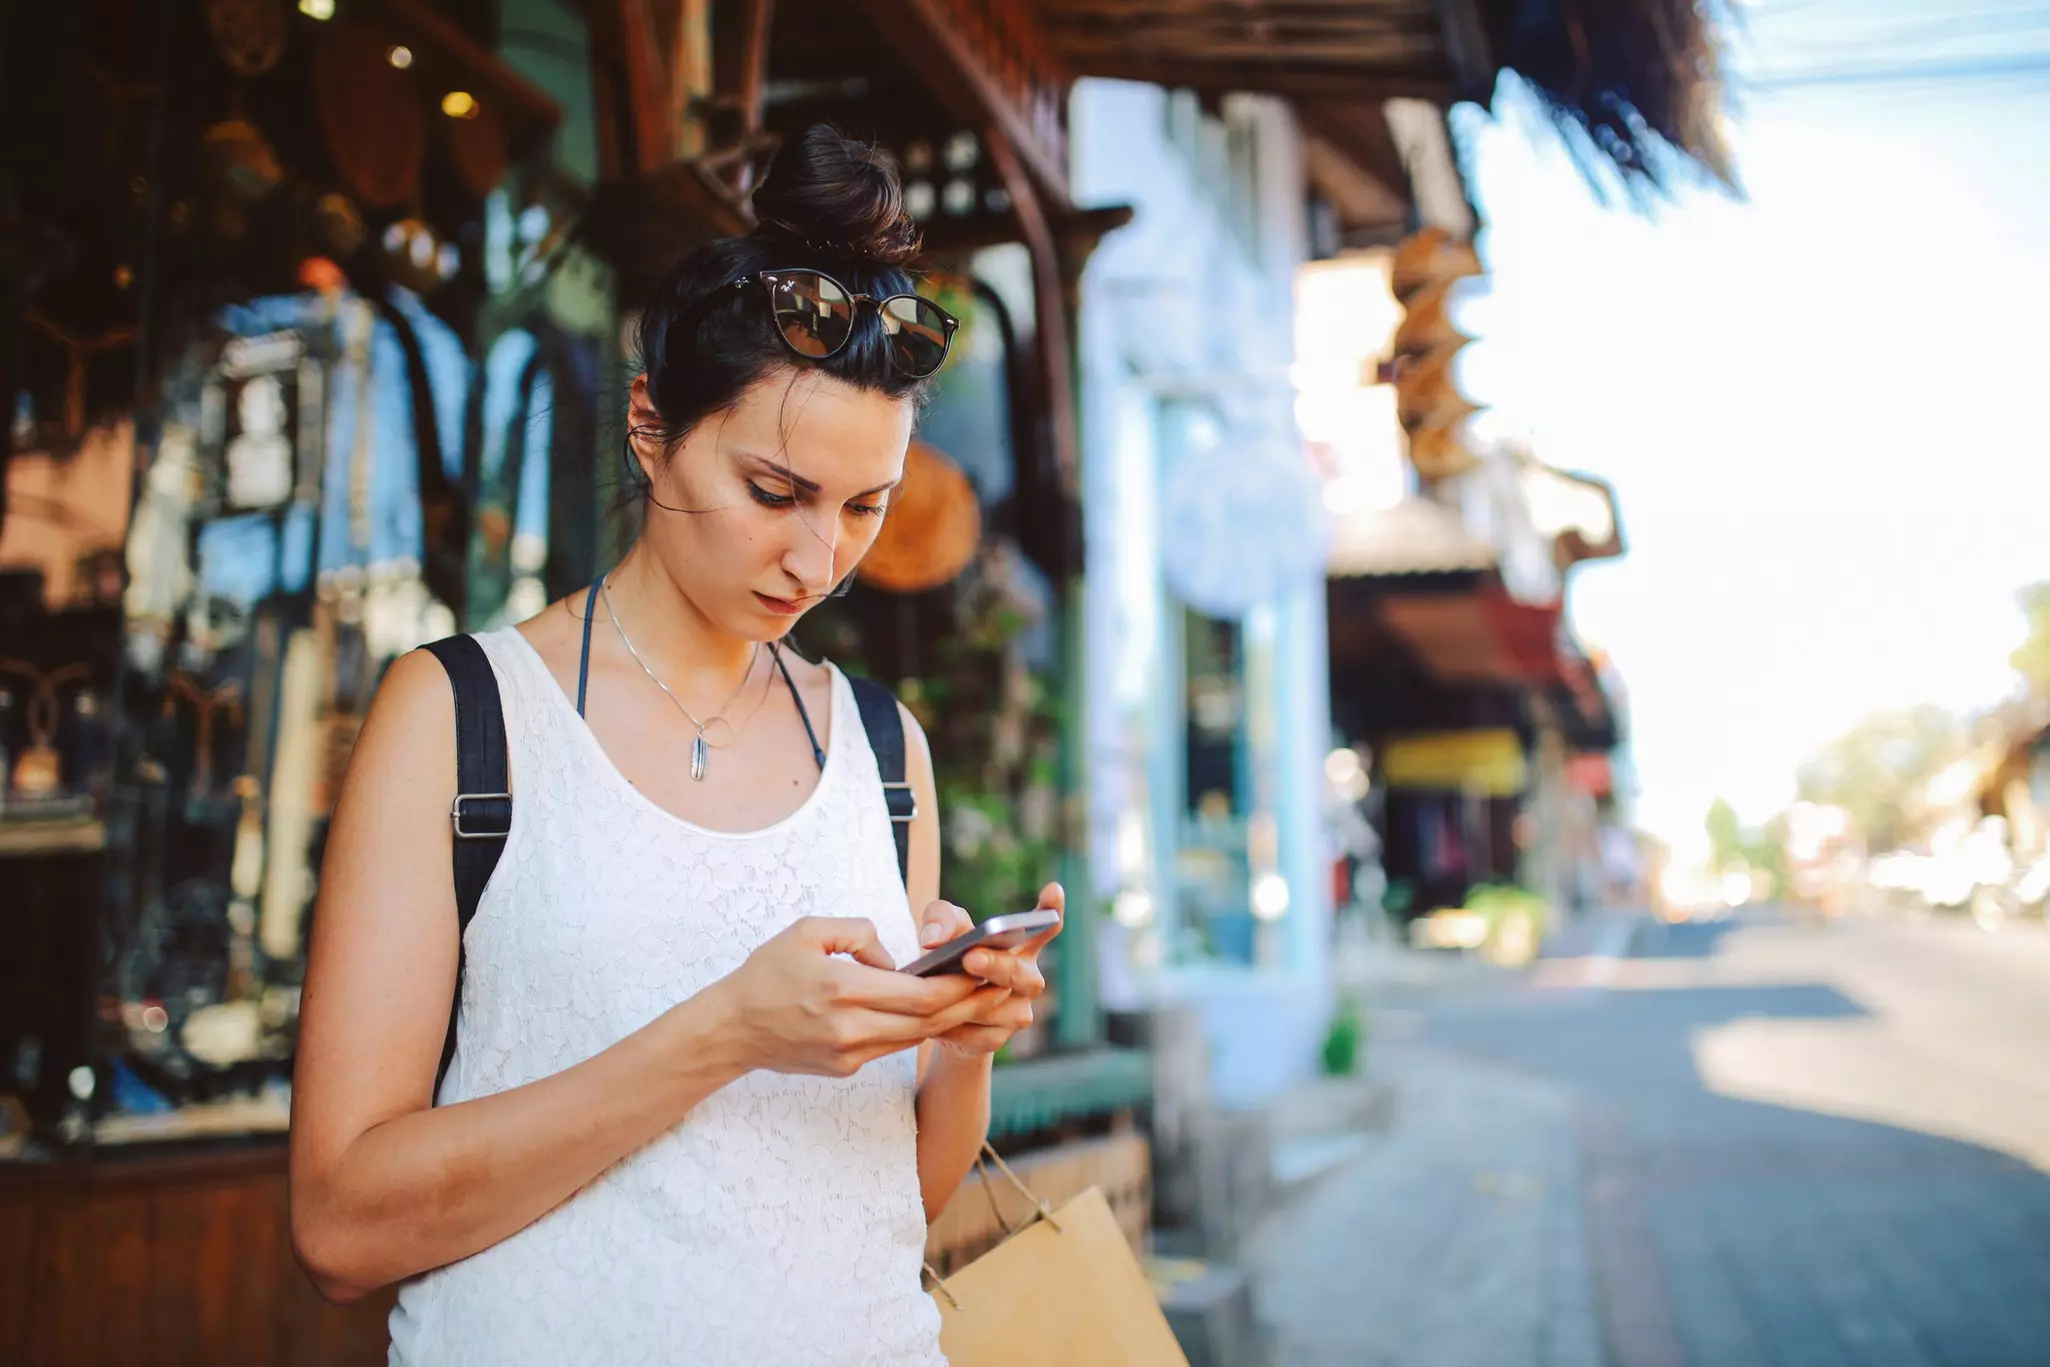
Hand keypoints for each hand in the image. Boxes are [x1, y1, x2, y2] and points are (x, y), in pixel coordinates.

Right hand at [707, 917, 985, 1076]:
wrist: (732, 1028)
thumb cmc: (768, 973)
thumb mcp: (809, 931)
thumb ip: (860, 934)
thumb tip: (895, 957)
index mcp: (843, 989)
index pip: (920, 994)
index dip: (958, 986)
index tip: (982, 971)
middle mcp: (850, 1028)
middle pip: (928, 1022)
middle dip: (967, 1005)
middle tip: (996, 989)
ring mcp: (849, 1054)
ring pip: (914, 1038)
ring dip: (948, 1020)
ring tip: (975, 999)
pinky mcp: (846, 1068)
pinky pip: (891, 1046)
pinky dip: (915, 1029)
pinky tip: (933, 1013)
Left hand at [914, 884, 1063, 1059]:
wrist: (940, 1017)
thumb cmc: (949, 962)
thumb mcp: (942, 932)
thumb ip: (941, 919)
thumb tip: (935, 938)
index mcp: (1022, 947)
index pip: (1045, 927)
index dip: (1052, 910)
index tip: (1053, 889)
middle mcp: (1029, 979)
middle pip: (1018, 973)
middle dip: (995, 965)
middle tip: (971, 957)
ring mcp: (1019, 1012)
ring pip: (993, 1007)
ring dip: (962, 1000)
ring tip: (934, 992)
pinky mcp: (998, 1039)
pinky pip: (973, 1033)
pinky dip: (950, 1025)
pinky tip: (931, 1020)